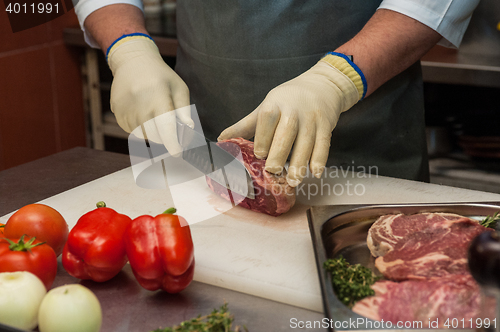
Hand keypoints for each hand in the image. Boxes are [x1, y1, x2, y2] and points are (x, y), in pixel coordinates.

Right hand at [107, 36, 192, 155]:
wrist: (132, 62)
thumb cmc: (160, 76)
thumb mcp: (179, 88)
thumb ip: (184, 110)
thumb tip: (188, 128)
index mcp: (158, 98)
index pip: (165, 128)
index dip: (172, 143)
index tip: (178, 152)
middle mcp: (139, 106)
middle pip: (155, 137)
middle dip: (165, 137)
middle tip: (169, 125)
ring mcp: (126, 111)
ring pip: (143, 136)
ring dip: (152, 131)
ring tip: (153, 113)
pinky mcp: (118, 114)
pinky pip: (132, 131)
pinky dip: (140, 127)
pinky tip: (142, 112)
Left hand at [218, 55, 363, 186]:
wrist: (321, 85)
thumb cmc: (288, 100)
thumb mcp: (266, 107)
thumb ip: (245, 125)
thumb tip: (221, 140)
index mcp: (275, 104)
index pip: (267, 119)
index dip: (263, 137)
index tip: (259, 155)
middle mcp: (294, 110)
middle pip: (286, 132)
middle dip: (279, 153)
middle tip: (273, 170)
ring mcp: (312, 118)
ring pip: (306, 142)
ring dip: (300, 163)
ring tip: (294, 181)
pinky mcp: (327, 125)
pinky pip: (323, 145)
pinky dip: (319, 160)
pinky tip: (314, 173)